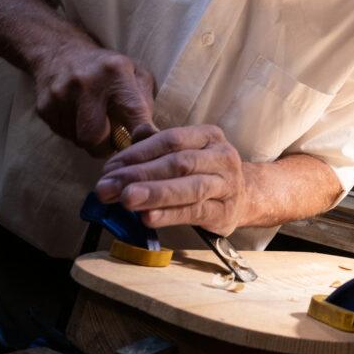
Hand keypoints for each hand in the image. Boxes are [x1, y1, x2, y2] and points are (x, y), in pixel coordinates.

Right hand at [32, 40, 155, 156]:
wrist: (61, 51)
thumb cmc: (108, 68)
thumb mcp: (136, 73)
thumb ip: (145, 102)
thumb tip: (148, 135)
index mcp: (116, 72)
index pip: (132, 112)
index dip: (140, 136)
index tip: (143, 146)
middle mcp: (87, 83)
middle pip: (96, 137)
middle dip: (107, 146)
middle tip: (113, 141)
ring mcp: (62, 96)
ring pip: (79, 140)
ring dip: (91, 140)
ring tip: (96, 123)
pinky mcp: (44, 107)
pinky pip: (64, 135)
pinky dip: (75, 133)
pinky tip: (78, 117)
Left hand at [94, 125, 248, 235]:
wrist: (246, 196)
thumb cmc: (204, 172)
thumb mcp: (185, 152)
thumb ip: (156, 147)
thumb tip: (125, 148)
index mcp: (209, 136)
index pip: (170, 140)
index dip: (138, 153)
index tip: (109, 168)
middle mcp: (222, 156)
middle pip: (179, 163)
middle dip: (139, 174)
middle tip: (107, 187)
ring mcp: (227, 185)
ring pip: (190, 188)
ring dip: (154, 194)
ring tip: (125, 199)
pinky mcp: (224, 212)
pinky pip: (195, 213)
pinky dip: (169, 215)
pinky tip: (147, 218)